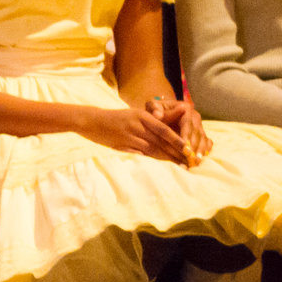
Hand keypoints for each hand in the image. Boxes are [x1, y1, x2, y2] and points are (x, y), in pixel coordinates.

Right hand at [83, 102, 198, 165]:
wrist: (92, 121)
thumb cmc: (116, 118)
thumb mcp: (135, 115)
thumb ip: (154, 120)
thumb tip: (176, 118)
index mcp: (142, 116)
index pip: (164, 130)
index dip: (178, 140)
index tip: (189, 149)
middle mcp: (137, 125)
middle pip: (161, 141)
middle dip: (177, 152)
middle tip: (190, 161)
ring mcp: (129, 136)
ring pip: (152, 149)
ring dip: (168, 158)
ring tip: (180, 165)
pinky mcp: (122, 145)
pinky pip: (140, 154)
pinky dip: (152, 160)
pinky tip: (161, 166)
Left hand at [146, 96, 211, 162]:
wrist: (161, 112)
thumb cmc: (156, 110)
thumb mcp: (153, 106)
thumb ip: (155, 109)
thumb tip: (157, 115)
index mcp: (185, 108)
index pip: (187, 123)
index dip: (186, 135)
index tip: (184, 146)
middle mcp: (195, 117)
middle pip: (197, 133)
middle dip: (194, 146)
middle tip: (191, 158)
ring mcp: (199, 125)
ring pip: (202, 138)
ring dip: (200, 150)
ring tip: (196, 161)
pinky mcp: (201, 133)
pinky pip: (206, 142)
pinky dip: (205, 150)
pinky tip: (201, 159)